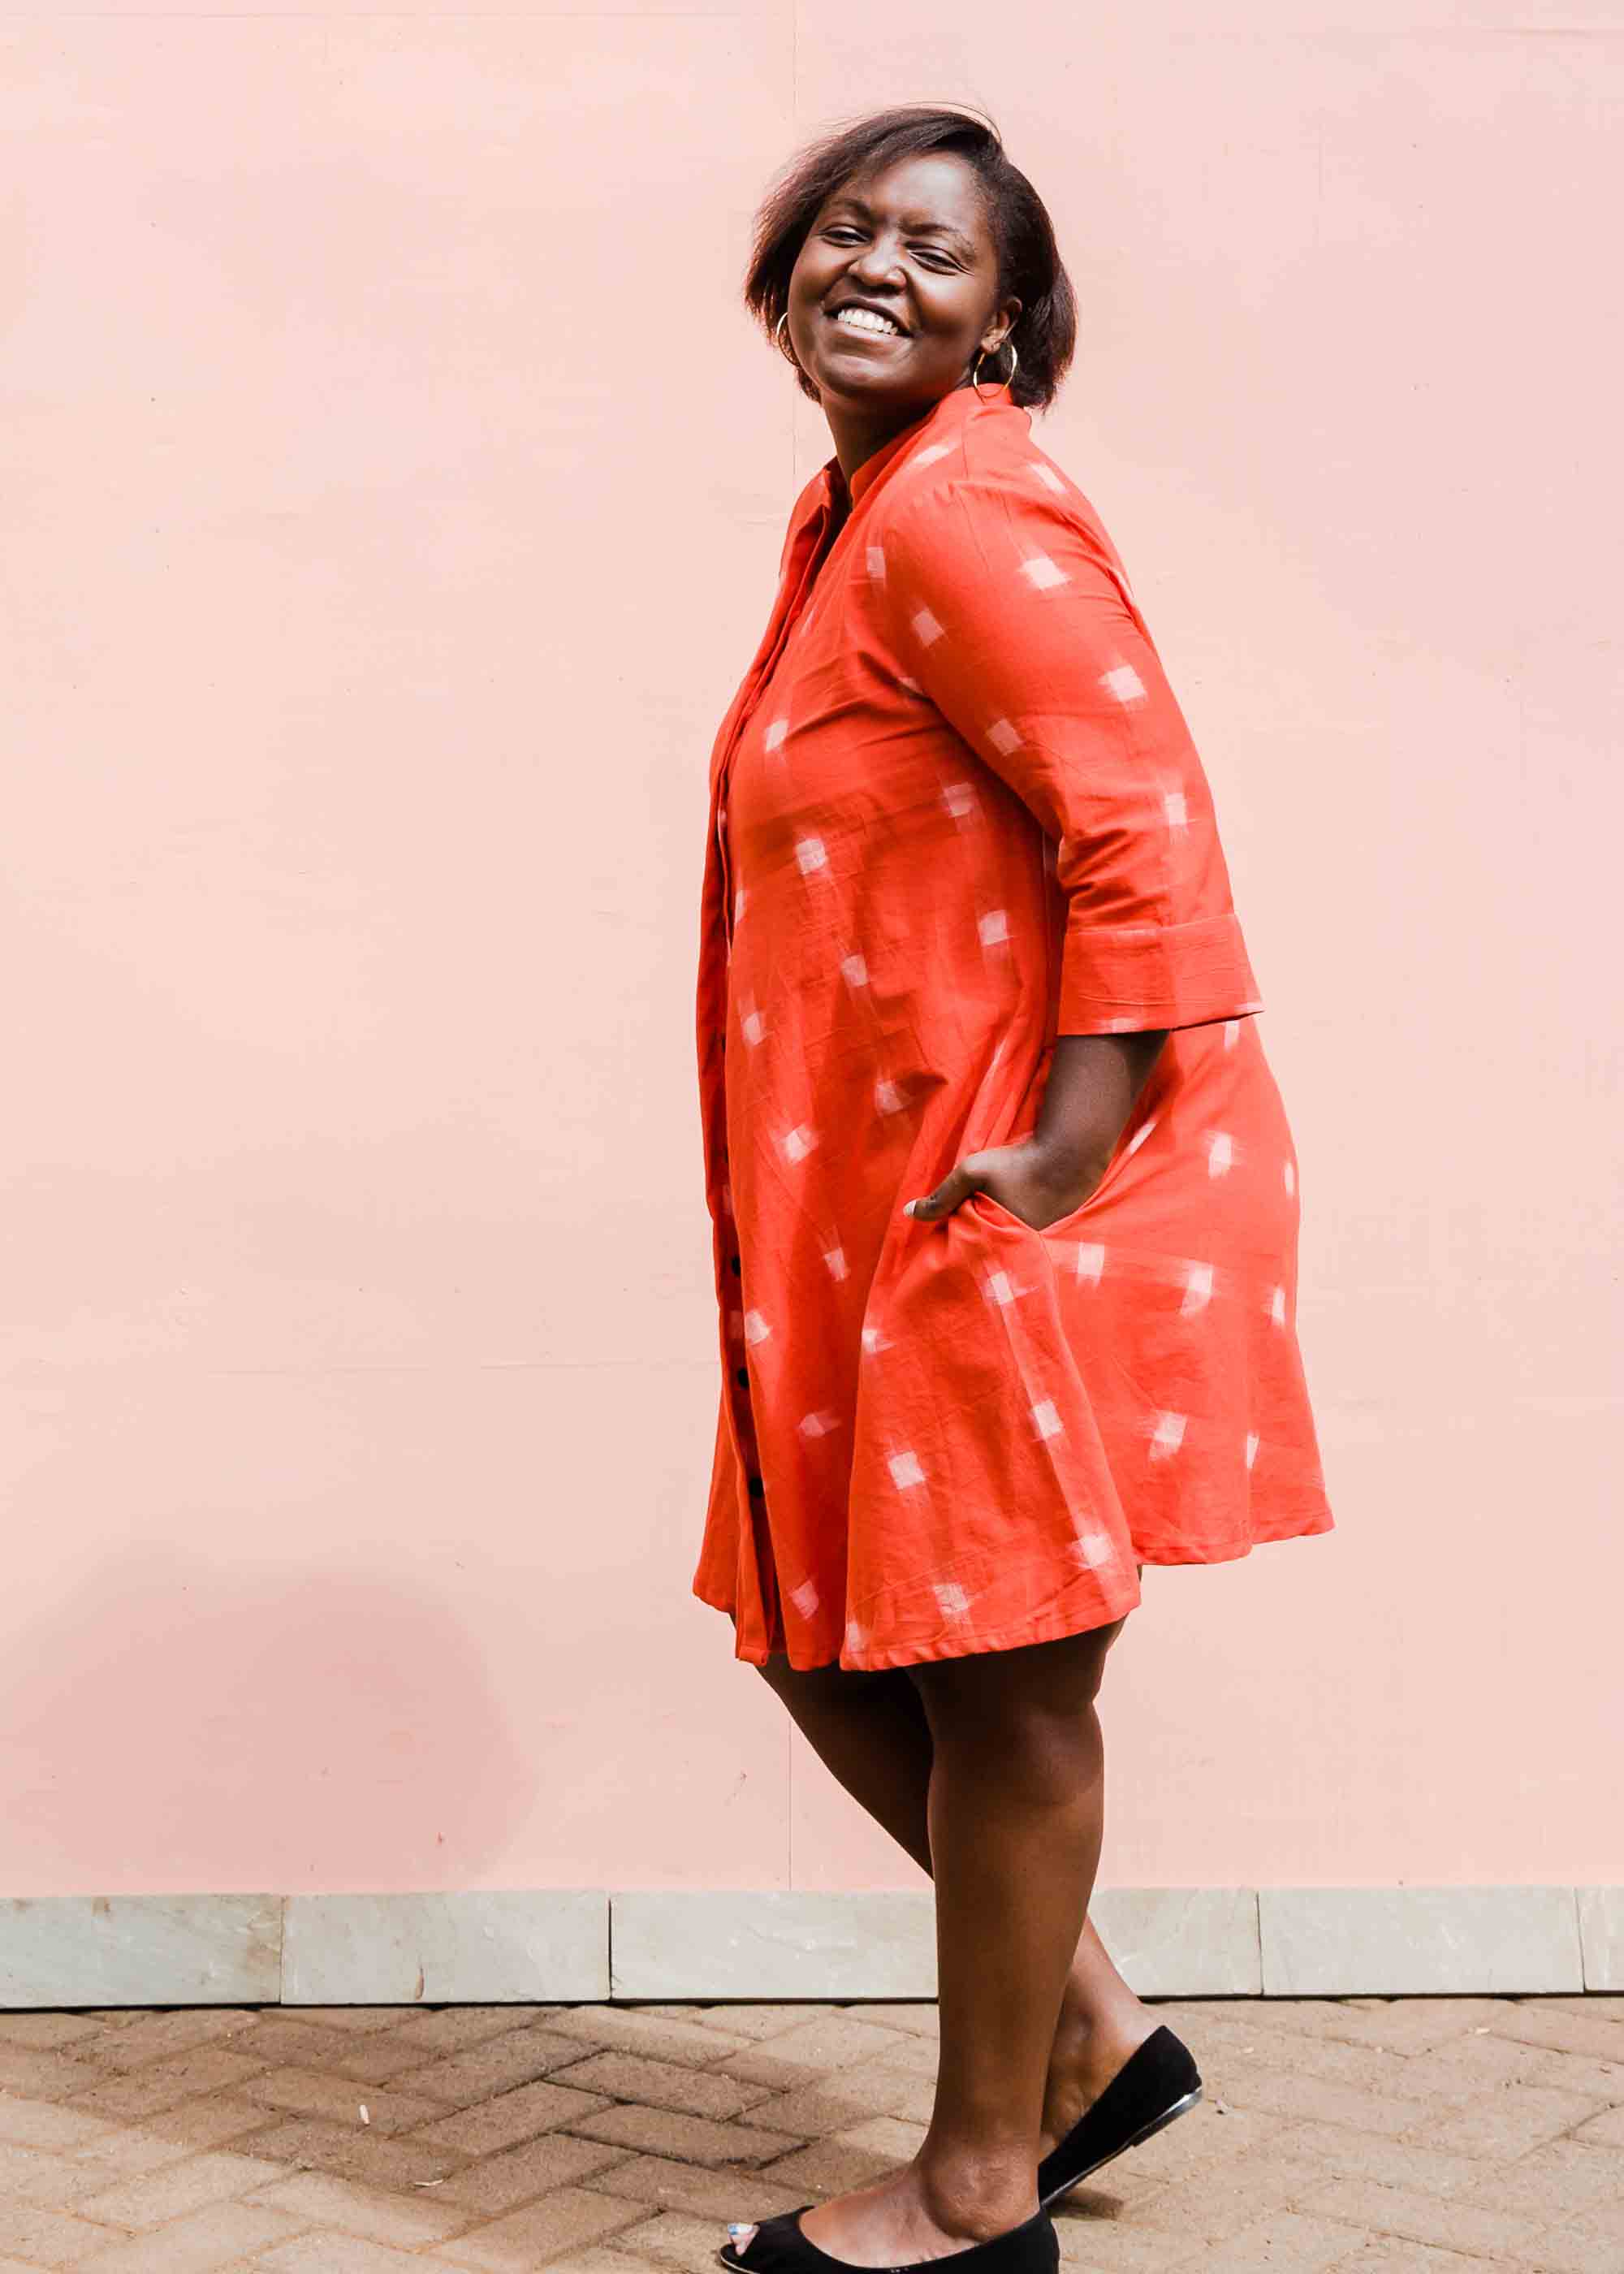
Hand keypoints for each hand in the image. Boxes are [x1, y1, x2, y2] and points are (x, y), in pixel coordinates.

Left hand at [902, 1139, 1106, 1231]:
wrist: (1069, 1156)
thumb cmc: (1017, 1163)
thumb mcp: (971, 1172)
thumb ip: (942, 1195)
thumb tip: (908, 1213)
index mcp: (996, 1240)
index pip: (966, 1252)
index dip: (954, 1241)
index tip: (950, 1227)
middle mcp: (1016, 1249)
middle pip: (985, 1251)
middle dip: (974, 1242)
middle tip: (972, 1217)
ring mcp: (1035, 1245)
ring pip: (1004, 1245)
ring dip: (995, 1236)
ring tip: (994, 1215)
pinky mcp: (1048, 1237)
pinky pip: (1023, 1240)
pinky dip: (1015, 1232)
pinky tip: (1016, 1212)